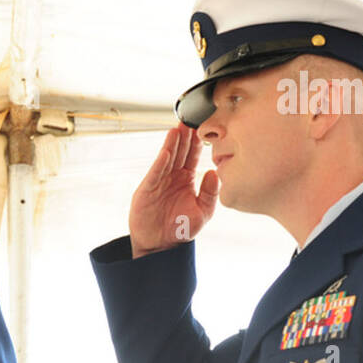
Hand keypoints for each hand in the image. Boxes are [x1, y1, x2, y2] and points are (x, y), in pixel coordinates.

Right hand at [128, 124, 218, 257]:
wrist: (160, 245)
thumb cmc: (182, 229)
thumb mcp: (203, 212)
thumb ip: (210, 193)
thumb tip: (214, 172)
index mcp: (187, 179)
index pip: (193, 155)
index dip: (198, 141)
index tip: (204, 126)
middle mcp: (173, 176)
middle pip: (180, 151)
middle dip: (185, 135)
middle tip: (190, 118)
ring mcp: (159, 181)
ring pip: (167, 158)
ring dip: (172, 143)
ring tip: (178, 128)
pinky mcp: (147, 189)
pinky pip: (155, 173)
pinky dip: (160, 162)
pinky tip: (166, 151)